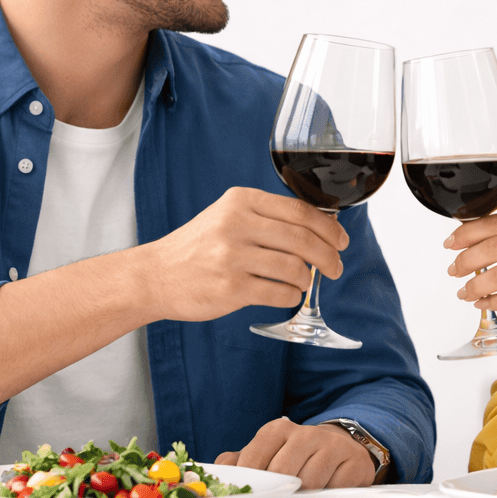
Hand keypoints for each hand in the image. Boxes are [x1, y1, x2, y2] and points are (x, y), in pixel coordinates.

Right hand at [136, 187, 347, 322]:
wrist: (155, 275)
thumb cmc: (197, 247)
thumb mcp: (226, 215)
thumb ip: (266, 217)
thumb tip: (318, 229)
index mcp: (240, 201)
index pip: (299, 210)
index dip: (328, 227)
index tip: (341, 240)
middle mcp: (236, 224)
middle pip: (302, 240)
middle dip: (329, 257)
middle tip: (336, 268)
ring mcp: (232, 257)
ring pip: (295, 268)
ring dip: (307, 279)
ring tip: (304, 282)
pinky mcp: (230, 288)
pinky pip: (279, 293)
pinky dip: (291, 296)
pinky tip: (287, 295)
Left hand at [215, 418, 375, 489]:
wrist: (341, 449)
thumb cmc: (294, 457)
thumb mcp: (265, 454)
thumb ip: (238, 462)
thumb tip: (217, 473)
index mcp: (277, 430)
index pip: (254, 460)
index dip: (250, 484)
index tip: (250, 497)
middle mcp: (305, 434)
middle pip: (282, 474)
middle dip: (277, 493)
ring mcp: (332, 447)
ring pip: (310, 484)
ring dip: (304, 497)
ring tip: (303, 497)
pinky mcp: (355, 463)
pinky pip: (336, 489)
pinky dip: (328, 497)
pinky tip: (326, 493)